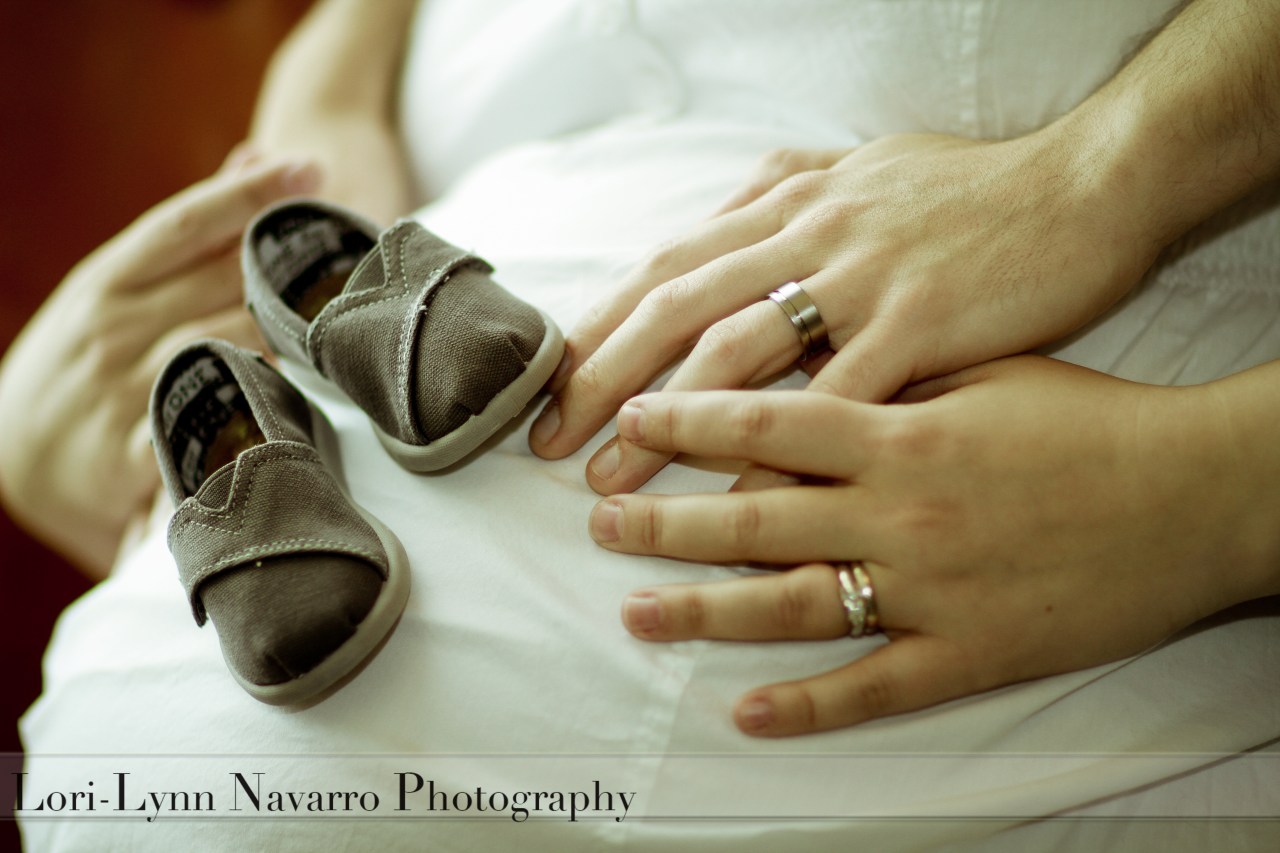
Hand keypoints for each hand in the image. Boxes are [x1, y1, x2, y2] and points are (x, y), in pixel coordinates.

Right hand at [0, 149, 320, 574]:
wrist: (4, 456)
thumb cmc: (78, 363)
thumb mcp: (111, 291)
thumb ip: (188, 235)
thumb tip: (252, 158)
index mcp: (107, 281)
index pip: (184, 225)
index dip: (251, 194)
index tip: (310, 167)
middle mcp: (114, 327)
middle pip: (222, 282)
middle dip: (292, 263)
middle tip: (359, 244)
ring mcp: (125, 389)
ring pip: (224, 346)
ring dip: (287, 332)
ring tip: (349, 312)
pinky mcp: (135, 454)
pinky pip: (207, 423)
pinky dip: (250, 407)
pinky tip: (300, 394)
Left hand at [529, 133, 1162, 495]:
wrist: (1088, 186)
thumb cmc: (975, 189)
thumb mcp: (867, 168)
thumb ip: (793, 188)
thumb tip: (736, 201)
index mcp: (791, 208)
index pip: (668, 268)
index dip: (602, 329)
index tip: (554, 390)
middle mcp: (809, 238)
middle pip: (677, 310)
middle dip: (603, 382)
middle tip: (549, 448)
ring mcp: (862, 281)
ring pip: (735, 353)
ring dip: (663, 427)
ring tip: (614, 491)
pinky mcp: (922, 326)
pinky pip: (834, 398)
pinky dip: (778, 451)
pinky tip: (736, 503)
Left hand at [585, 356, 1279, 735]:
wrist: (1195, 490)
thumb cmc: (1089, 419)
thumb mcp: (981, 368)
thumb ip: (884, 367)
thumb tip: (794, 359)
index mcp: (902, 428)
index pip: (766, 419)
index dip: (686, 420)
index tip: (626, 420)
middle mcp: (902, 508)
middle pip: (756, 515)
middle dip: (665, 519)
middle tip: (596, 520)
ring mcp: (932, 587)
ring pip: (795, 601)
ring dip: (705, 610)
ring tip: (637, 612)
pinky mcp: (972, 651)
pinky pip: (876, 684)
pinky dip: (808, 703)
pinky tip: (745, 710)